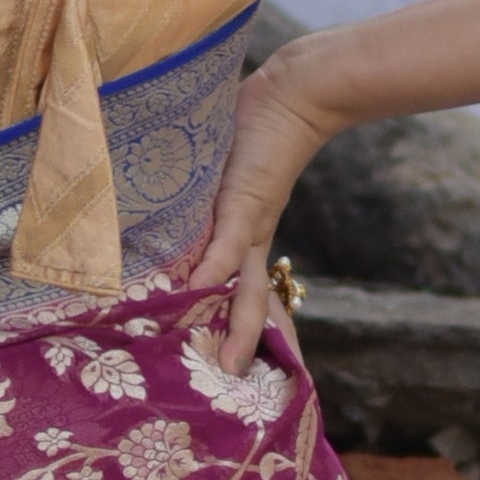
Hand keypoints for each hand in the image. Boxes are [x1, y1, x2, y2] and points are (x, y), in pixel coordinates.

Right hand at [181, 48, 336, 371]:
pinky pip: (227, 238)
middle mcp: (250, 239)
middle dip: (240, 343)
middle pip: (247, 301)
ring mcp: (248, 221)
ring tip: (226, 362)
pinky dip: (216, 263)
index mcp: (245, 239)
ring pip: (243, 283)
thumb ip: (206, 199)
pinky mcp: (244, 198)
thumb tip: (182, 228)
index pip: (242, 292)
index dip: (239, 327)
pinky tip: (202, 287)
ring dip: (236, 324)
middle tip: (230, 385)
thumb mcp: (225, 174)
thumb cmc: (256, 130)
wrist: (297, 94)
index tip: (232, 367)